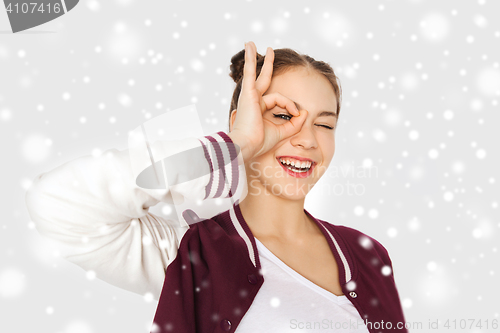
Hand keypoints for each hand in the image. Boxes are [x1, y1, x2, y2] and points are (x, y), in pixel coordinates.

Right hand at [228, 41, 307, 161]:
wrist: (247, 145)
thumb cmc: (260, 142)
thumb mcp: (283, 132)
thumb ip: (295, 123)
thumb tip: (305, 112)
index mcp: (259, 109)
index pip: (278, 100)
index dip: (291, 106)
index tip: (298, 115)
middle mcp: (253, 101)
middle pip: (264, 80)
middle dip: (267, 66)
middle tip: (270, 51)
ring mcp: (250, 96)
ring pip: (257, 74)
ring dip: (256, 58)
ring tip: (251, 43)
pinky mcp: (248, 93)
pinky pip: (250, 72)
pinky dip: (250, 59)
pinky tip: (250, 46)